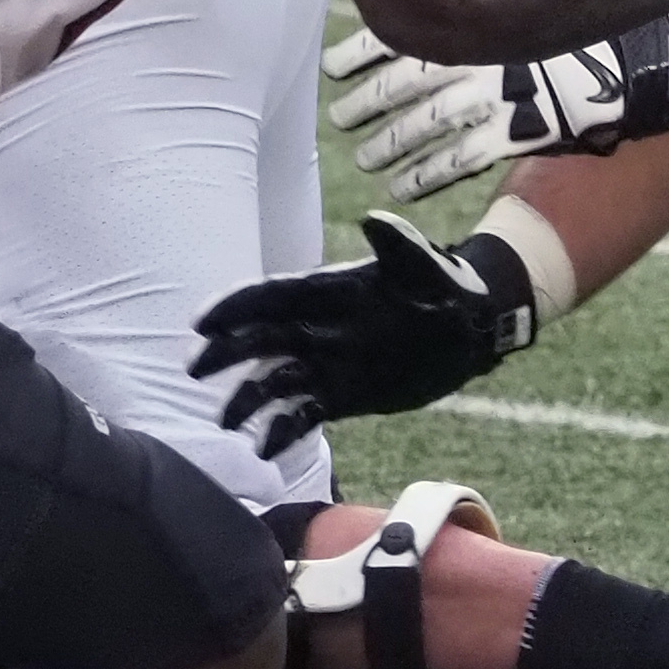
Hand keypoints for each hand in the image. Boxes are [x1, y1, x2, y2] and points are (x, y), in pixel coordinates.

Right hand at [189, 210, 535, 452]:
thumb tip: (374, 220)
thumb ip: (399, 245)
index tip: (203, 323)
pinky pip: (301, 414)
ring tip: (227, 421)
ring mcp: (326, 363)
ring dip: (246, 399)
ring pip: (272, 382)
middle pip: (258, 339)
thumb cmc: (448, 285)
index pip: (270, 296)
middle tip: (196, 369)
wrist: (472, 328)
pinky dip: (281, 431)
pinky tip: (265, 448)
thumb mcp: (427, 264)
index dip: (235, 308)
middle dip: (225, 353)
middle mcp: (317, 327)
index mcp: (328, 291)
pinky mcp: (341, 395)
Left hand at [324, 6, 668, 202]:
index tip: (336, 66)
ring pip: (424, 121)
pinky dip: (422, 173)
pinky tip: (399, 185)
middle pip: (406, 78)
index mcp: (488, 9)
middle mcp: (487, 48)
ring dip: (388, 140)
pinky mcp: (526, 130)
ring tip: (365, 154)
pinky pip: (459, 158)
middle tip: (341, 113)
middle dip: (368, 98)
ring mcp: (504, 91)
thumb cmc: (613, 11)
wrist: (668, 42)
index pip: (410, 30)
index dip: (366, 52)